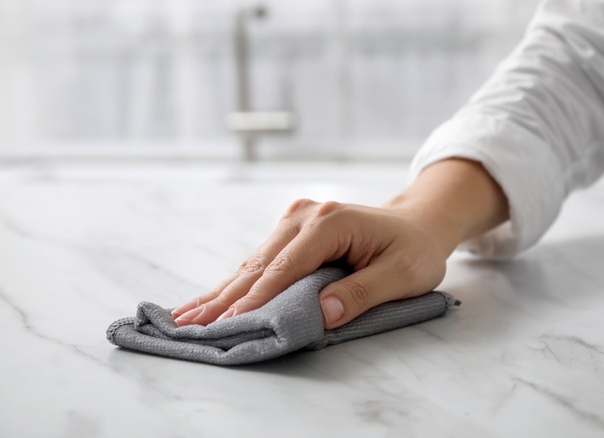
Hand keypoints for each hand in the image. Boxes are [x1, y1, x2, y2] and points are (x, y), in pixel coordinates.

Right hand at [171, 158, 508, 328]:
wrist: (418, 224)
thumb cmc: (414, 250)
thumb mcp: (401, 275)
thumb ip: (361, 293)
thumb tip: (322, 313)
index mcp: (330, 222)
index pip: (285, 267)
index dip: (257, 298)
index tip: (229, 322)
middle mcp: (306, 214)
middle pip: (259, 263)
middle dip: (225, 297)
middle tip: (188, 325)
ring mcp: (296, 218)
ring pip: (253, 261)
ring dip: (222, 291)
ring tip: (186, 315)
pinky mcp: (292, 228)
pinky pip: (261, 260)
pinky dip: (237, 282)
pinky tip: (211, 298)